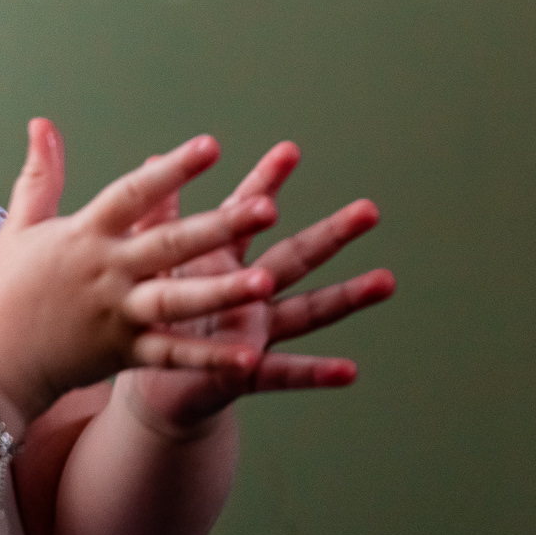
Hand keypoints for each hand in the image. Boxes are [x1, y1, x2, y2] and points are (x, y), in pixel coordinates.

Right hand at [0, 121, 281, 418]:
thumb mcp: (21, 226)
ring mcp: (117, 315)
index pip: (134, 194)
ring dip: (222, 292)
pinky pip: (172, 355)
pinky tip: (248, 353)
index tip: (211, 145)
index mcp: (85, 235)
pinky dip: (209, 358)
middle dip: (218, 226)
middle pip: (169, 245)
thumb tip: (42, 123)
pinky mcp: (124, 354)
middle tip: (267, 207)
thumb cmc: (7, 290)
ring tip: (266, 282)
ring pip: (176, 301)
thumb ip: (41, 174)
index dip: (172, 170)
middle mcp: (106, 272)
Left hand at [118, 141, 394, 437]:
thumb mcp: (151, 264)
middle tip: (369, 210)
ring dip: (346, 297)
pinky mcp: (246, 372)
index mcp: (222, 261)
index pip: (248, 214)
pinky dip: (316, 374)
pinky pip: (283, 374)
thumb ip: (156, 219)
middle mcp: (250, 293)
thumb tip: (152, 161)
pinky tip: (349, 371)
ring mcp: (255, 331)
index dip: (266, 183)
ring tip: (385, 281)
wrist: (150, 384)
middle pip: (296, 256)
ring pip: (307, 311)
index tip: (289, 151)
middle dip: (332, 233)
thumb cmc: (153, 316)